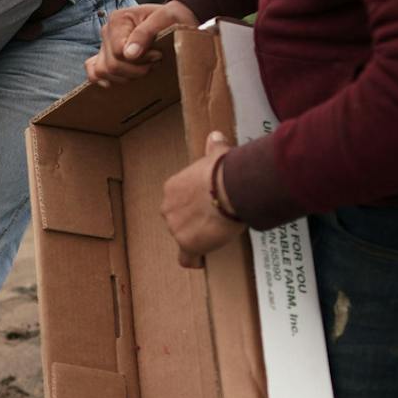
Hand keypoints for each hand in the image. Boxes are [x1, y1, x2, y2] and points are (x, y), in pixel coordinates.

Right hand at [87, 0, 196, 85]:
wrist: (174, 20)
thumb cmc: (171, 18)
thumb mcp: (165, 18)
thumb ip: (145, 33)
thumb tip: (128, 55)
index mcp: (118, 20)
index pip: (118, 52)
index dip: (140, 59)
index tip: (158, 54)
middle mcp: (106, 31)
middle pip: (111, 65)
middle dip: (136, 70)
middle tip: (155, 62)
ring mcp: (104, 45)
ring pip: (103, 72)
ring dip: (126, 76)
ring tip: (145, 67)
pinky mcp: (105, 56)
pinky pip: (93, 71)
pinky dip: (101, 79)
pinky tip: (115, 82)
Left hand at [163, 130, 242, 269]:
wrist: (229, 189)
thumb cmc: (223, 170)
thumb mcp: (216, 155)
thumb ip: (213, 147)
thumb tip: (215, 136)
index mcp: (172, 188)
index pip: (177, 200)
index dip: (191, 204)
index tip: (205, 205)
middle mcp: (168, 208)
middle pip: (177, 219)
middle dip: (191, 221)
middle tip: (212, 220)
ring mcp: (175, 228)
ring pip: (183, 237)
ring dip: (195, 238)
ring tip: (215, 236)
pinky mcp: (187, 244)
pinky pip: (186, 258)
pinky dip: (193, 260)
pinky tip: (201, 261)